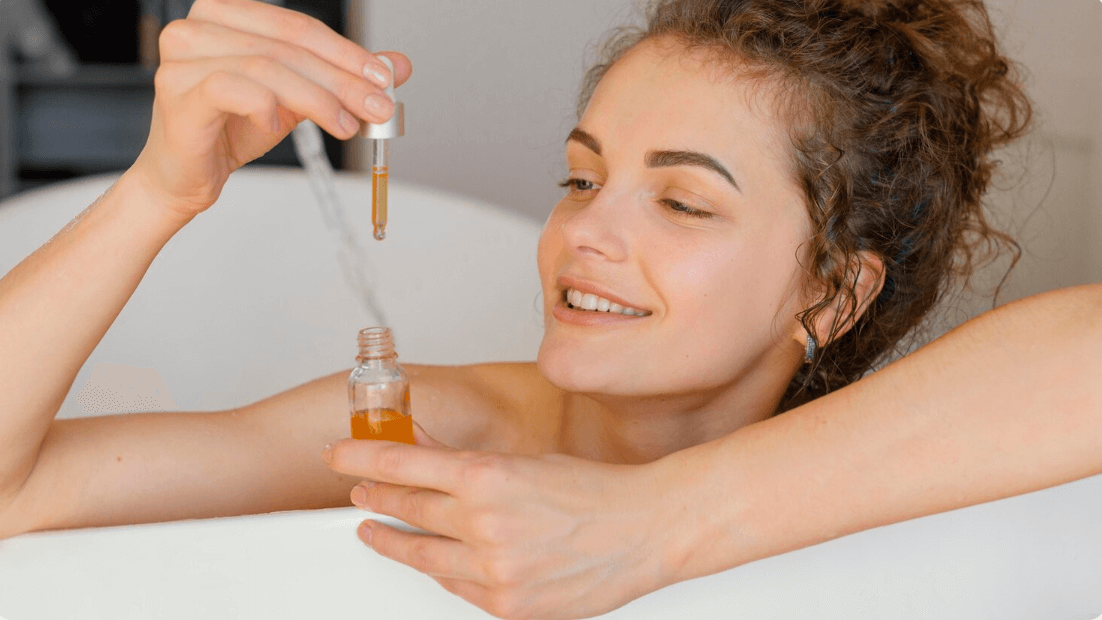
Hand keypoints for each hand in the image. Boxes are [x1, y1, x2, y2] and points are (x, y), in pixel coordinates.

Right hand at [130, 0, 410, 219]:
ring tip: (347, 125)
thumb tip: (398, 65)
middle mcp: (198, 26)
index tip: (384, 78)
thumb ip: (341, 77)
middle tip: (377, 105)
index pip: (298, 26)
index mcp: (227, 14)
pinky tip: (280, 126)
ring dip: (318, 98)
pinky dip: (268, 107)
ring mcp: (182, 56)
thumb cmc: (232, 129)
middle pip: (288, 46)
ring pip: (268, 67)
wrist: (186, 175)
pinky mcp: (178, 91)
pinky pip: (234, 89)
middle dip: (341, 79)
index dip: (345, 52)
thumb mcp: (298, 98)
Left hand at [322, 422, 673, 619]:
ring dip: (393, 539)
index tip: (338, 456)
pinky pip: (456, 588)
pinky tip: (433, 560)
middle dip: (374, 497)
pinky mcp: (507, 605)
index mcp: (487, 476)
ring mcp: (493, 570)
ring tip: (376, 530)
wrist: (644, 531)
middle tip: (359, 492)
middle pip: (405, 508)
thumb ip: (467, 463)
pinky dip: (441, 571)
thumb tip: (423, 453)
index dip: (360, 458)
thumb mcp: (525, 461)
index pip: (401, 464)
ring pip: (421, 554)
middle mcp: (484, 524)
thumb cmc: (595, 491)